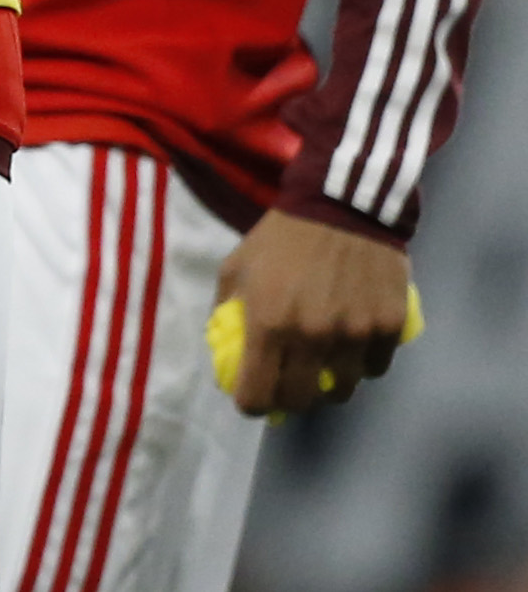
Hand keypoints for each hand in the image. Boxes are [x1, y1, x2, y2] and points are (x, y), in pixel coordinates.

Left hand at [215, 210, 412, 415]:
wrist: (340, 206)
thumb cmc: (280, 237)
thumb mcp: (236, 267)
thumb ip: (226, 310)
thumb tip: (223, 348)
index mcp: (269, 324)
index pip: (258, 394)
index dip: (251, 404)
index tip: (251, 400)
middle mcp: (313, 337)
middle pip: (302, 401)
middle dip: (289, 400)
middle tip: (287, 387)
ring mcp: (355, 335)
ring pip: (343, 390)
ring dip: (328, 385)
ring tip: (321, 368)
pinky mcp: (388, 327)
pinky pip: (374, 368)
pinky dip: (360, 365)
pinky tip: (351, 347)